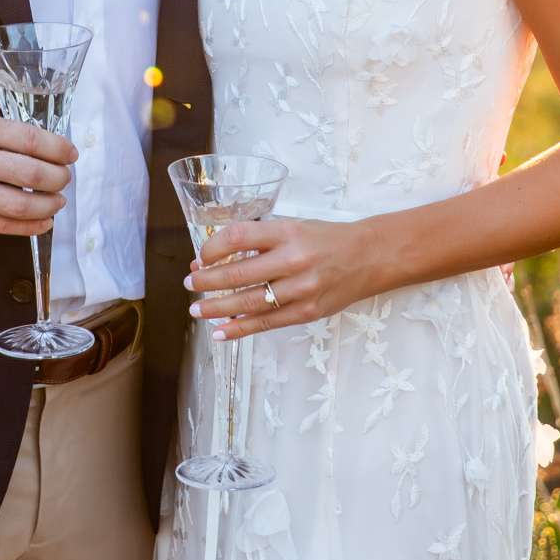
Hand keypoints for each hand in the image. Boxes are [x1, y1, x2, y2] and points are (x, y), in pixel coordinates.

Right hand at [0, 109, 75, 235]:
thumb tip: (36, 146)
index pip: (30, 139)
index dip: (59, 148)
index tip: (70, 153)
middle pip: (32, 173)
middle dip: (59, 178)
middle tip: (65, 178)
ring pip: (19, 203)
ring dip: (48, 205)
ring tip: (57, 201)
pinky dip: (27, 226)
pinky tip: (41, 222)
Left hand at [187, 216, 385, 337]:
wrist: (370, 256)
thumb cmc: (326, 239)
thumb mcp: (293, 227)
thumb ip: (259, 241)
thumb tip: (216, 258)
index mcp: (286, 231)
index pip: (238, 237)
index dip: (212, 248)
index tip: (200, 257)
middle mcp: (293, 259)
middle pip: (238, 274)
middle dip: (207, 282)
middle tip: (189, 285)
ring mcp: (301, 289)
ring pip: (249, 303)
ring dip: (217, 308)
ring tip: (197, 310)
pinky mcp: (308, 312)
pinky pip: (267, 323)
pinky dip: (240, 329)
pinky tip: (221, 332)